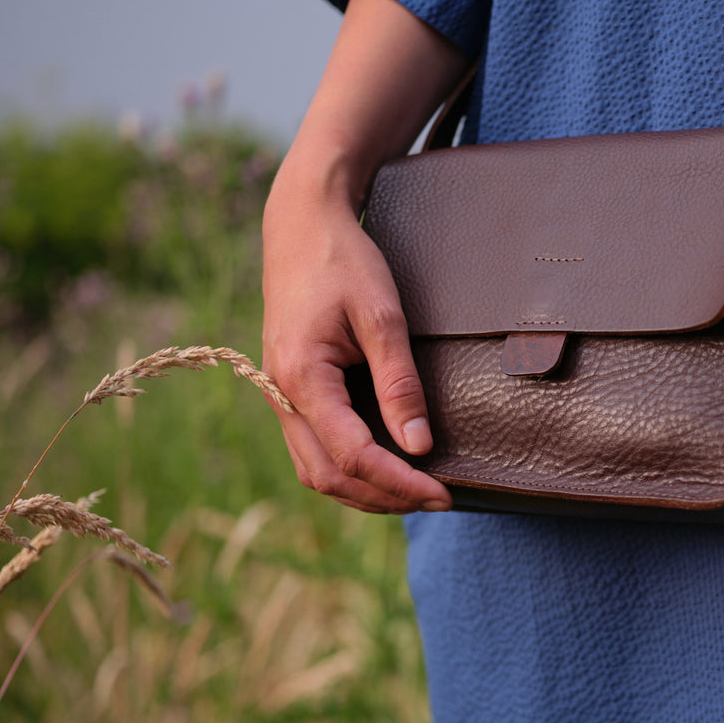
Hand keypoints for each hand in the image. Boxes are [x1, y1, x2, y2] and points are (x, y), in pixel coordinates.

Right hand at [257, 0, 466, 512]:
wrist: (303, 223)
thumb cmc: (344, 261)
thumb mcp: (382, 316)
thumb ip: (399, 384)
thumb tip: (419, 446)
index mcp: (301, 377)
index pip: (352, 454)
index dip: (399, 482)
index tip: (443, 492)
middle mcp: (281, 393)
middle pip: (327, 475)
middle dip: (383, 496)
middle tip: (438, 499)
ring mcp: (280, 393)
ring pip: (315, 468)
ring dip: (364, 489)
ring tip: (416, 492)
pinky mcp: (290, 388)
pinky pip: (314, 446)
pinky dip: (349, 467)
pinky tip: (387, 467)